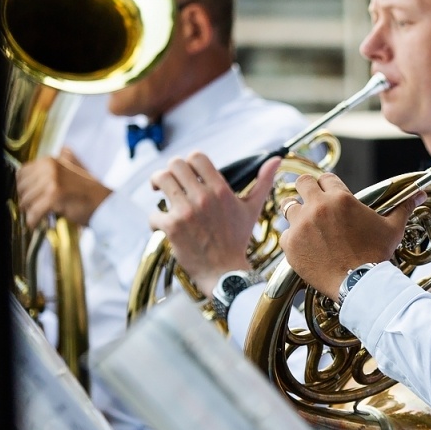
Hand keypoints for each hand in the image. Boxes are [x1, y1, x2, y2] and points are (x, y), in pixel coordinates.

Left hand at [15, 148, 111, 228]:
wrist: (104, 204)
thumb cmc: (89, 192)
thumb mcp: (76, 168)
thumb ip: (65, 159)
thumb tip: (60, 150)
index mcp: (51, 161)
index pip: (22, 173)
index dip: (23, 187)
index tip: (29, 196)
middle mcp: (49, 168)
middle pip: (21, 187)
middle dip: (25, 200)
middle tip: (33, 208)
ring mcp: (52, 181)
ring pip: (25, 201)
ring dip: (29, 212)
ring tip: (37, 216)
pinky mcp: (54, 197)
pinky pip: (33, 212)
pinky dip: (33, 221)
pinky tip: (37, 223)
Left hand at [149, 154, 278, 294]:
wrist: (225, 271)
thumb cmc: (237, 239)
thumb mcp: (252, 208)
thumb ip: (263, 182)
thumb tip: (276, 160)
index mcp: (221, 190)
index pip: (197, 157)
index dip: (188, 162)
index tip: (187, 173)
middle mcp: (203, 197)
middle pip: (175, 165)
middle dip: (168, 171)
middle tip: (167, 181)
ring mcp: (186, 212)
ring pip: (161, 180)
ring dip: (157, 185)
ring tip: (159, 193)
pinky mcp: (172, 227)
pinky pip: (154, 213)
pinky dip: (155, 219)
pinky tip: (162, 225)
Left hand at [278, 173, 422, 299]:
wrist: (360, 284)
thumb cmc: (376, 255)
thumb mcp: (392, 228)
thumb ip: (403, 207)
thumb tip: (419, 195)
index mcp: (341, 198)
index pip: (325, 178)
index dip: (328, 185)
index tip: (329, 195)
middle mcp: (318, 207)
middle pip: (302, 183)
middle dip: (306, 190)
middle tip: (312, 201)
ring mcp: (302, 225)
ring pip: (289, 207)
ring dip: (297, 213)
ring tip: (307, 224)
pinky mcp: (291, 245)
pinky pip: (285, 234)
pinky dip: (293, 238)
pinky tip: (306, 246)